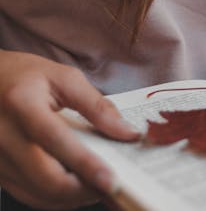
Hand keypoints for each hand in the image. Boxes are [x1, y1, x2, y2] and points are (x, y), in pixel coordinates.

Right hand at [0, 50, 139, 208]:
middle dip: (83, 189)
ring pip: (38, 194)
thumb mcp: (64, 78)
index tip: (111, 179)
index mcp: (21, 105)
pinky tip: (76, 187)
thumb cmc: (24, 76)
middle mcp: (3, 135)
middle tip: (112, 186)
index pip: (55, 141)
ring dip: (73, 197)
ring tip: (98, 187)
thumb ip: (96, 105)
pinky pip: (28, 194)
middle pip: (45, 178)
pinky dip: (56, 197)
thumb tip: (126, 131)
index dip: (85, 164)